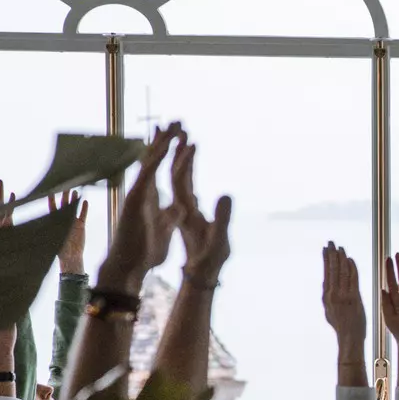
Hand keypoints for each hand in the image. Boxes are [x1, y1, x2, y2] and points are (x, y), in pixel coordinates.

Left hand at [51, 191, 87, 271]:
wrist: (70, 256)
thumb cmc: (58, 249)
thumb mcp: (50, 238)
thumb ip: (45, 231)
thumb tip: (34, 228)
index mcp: (54, 221)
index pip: (52, 208)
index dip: (51, 199)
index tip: (50, 191)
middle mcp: (63, 220)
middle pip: (63, 205)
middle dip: (64, 196)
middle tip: (64, 186)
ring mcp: (72, 222)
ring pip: (73, 208)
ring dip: (74, 200)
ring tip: (75, 191)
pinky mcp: (80, 225)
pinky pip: (82, 215)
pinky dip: (83, 209)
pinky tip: (84, 201)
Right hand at [97, 123, 184, 292]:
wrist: (131, 266)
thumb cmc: (145, 253)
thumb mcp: (165, 231)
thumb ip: (170, 217)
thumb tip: (177, 208)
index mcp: (153, 199)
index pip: (162, 170)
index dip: (170, 153)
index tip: (179, 137)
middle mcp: (144, 192)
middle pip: (155, 159)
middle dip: (165, 140)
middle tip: (176, 121)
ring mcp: (139, 193)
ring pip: (151, 161)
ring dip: (163, 142)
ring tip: (175, 124)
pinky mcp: (136, 198)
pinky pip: (148, 173)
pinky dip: (157, 158)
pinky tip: (166, 144)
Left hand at [167, 133, 230, 285]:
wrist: (198, 274)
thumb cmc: (210, 260)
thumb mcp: (219, 242)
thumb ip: (222, 218)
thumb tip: (225, 194)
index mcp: (185, 210)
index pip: (179, 178)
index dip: (183, 158)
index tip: (189, 140)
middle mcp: (180, 205)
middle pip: (173, 171)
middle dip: (176, 148)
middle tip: (180, 125)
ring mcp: (183, 207)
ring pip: (176, 176)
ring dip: (179, 155)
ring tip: (184, 136)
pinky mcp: (187, 210)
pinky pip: (182, 184)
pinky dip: (184, 168)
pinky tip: (188, 162)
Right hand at [321, 243, 367, 349]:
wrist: (350, 337)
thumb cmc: (342, 325)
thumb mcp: (330, 311)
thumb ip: (329, 297)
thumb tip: (327, 286)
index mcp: (327, 297)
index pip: (326, 274)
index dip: (326, 260)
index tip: (326, 249)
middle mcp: (333, 295)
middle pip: (332, 270)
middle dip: (331, 255)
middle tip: (331, 242)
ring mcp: (343, 296)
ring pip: (341, 272)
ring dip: (341, 258)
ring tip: (339, 247)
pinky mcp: (354, 298)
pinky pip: (353, 279)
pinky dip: (351, 268)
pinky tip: (350, 259)